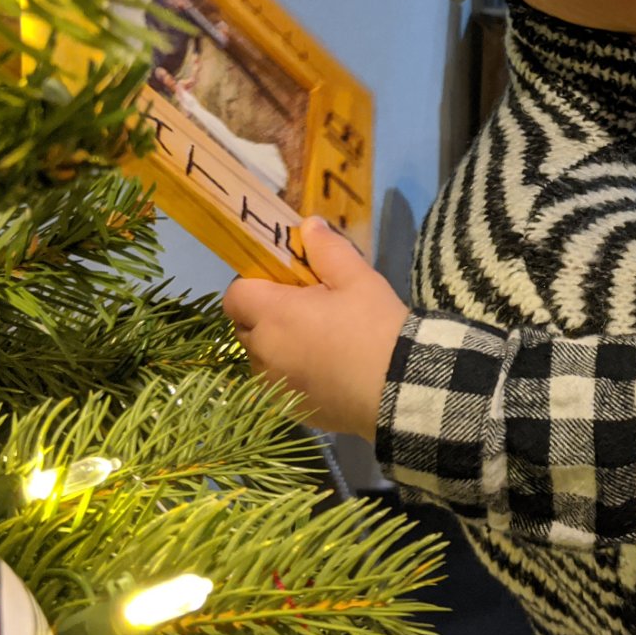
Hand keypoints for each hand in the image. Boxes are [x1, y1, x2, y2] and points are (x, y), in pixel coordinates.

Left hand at [222, 216, 408, 438]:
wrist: (400, 389)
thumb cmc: (376, 326)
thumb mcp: (358, 278)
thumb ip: (327, 249)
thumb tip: (309, 225)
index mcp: (273, 315)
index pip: (235, 294)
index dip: (254, 284)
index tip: (286, 283)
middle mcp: (263, 353)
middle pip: (244, 326)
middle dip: (265, 314)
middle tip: (306, 309)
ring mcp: (273, 386)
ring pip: (260, 357)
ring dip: (276, 346)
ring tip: (318, 343)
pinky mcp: (289, 409)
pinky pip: (277, 384)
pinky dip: (291, 374)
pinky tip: (326, 370)